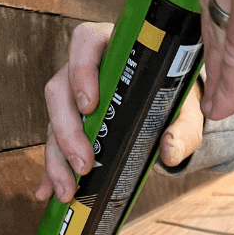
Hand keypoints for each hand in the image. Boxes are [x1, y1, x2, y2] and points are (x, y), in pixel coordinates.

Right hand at [35, 23, 203, 203]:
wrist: (169, 113)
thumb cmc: (174, 102)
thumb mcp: (186, 113)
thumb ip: (183, 130)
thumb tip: (170, 151)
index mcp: (114, 51)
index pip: (86, 43)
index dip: (81, 71)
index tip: (89, 105)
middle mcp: (86, 72)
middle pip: (59, 90)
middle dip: (67, 131)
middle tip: (84, 164)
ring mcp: (73, 99)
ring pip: (52, 122)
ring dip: (57, 158)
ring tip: (67, 189)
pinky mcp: (69, 125)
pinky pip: (53, 145)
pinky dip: (50, 171)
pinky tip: (47, 191)